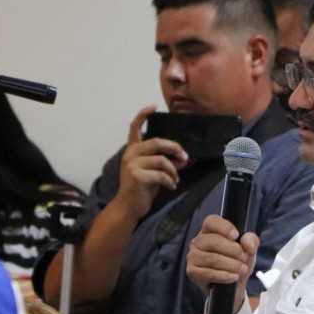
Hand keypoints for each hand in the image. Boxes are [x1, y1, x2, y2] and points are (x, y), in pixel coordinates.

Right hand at [116, 105, 187, 219]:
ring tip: (175, 179)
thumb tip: (183, 158)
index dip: (144, 115)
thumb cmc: (140, 190)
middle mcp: (130, 154)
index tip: (154, 106)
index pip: (135, 127)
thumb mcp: (154, 173)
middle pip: (157, 142)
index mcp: (132, 151)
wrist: (128, 208)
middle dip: (175, 148)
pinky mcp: (137, 176)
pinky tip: (171, 187)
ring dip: (174, 171)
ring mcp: (132, 165)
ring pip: (162, 160)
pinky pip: (161, 175)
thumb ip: (165, 163)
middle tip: (185, 157)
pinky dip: (170, 181)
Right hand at [187, 214, 258, 313]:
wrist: (232, 284)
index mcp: (209, 230)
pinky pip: (208, 273)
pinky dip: (223, 276)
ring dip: (231, 265)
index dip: (224, 227)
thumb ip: (251, 241)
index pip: (211, 221)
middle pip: (213, 241)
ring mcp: (193, 256)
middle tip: (244, 258)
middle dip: (233, 250)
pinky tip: (233, 277)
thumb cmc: (237, 261)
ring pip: (212, 258)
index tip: (236, 236)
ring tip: (242, 269)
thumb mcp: (248, 249)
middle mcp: (198, 241)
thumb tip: (247, 243)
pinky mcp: (192, 272)